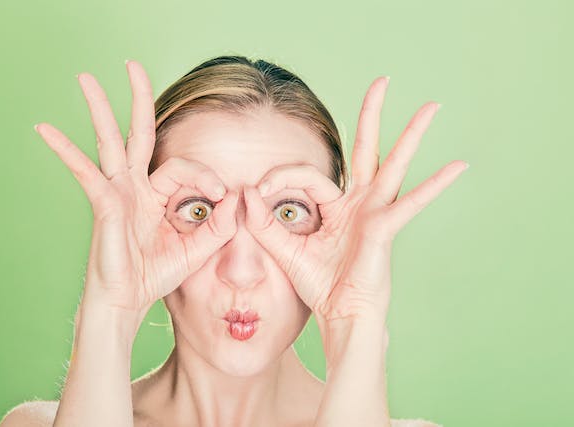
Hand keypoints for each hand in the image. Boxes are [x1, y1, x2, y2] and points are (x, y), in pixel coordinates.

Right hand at [34, 60, 237, 331]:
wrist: (127, 302)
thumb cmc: (156, 275)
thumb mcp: (197, 250)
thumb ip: (219, 226)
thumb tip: (237, 197)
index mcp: (157, 195)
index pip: (182, 167)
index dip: (205, 176)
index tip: (222, 198)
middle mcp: (135, 187)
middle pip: (138, 134)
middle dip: (138, 99)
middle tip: (133, 64)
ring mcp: (117, 193)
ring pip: (109, 142)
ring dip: (99, 109)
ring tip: (86, 78)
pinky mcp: (103, 205)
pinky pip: (85, 173)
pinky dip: (65, 152)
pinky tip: (45, 131)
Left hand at [243, 76, 468, 321]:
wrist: (339, 316)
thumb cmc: (318, 285)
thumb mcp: (284, 249)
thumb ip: (264, 221)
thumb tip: (246, 191)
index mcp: (337, 206)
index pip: (308, 176)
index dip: (280, 177)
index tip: (257, 191)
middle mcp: (359, 203)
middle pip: (366, 149)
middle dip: (371, 115)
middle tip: (382, 80)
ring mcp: (375, 212)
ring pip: (394, 164)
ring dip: (412, 134)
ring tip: (432, 106)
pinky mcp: (384, 228)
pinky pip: (410, 203)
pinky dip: (435, 186)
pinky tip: (458, 166)